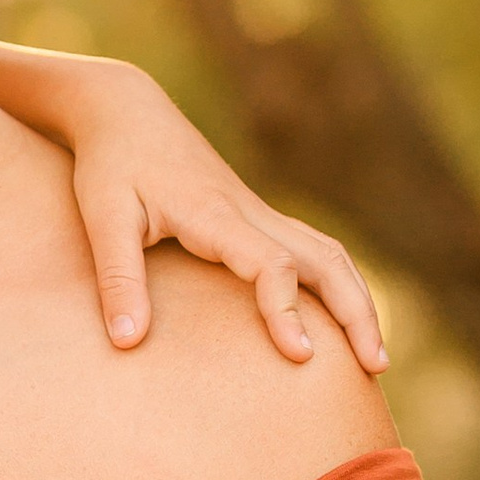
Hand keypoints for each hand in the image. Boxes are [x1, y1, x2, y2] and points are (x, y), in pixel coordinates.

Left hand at [0, 35, 385, 367]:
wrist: (126, 111)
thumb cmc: (110, 165)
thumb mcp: (103, 218)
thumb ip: (117, 279)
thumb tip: (127, 343)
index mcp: (216, 213)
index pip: (270, 263)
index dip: (287, 308)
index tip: (299, 354)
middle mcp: (250, 212)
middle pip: (326, 259)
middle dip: (357, 312)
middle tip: (375, 369)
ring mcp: (258, 213)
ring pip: (328, 254)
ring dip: (357, 301)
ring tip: (374, 358)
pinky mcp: (255, 217)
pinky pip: (311, 251)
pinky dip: (338, 286)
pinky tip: (341, 322)